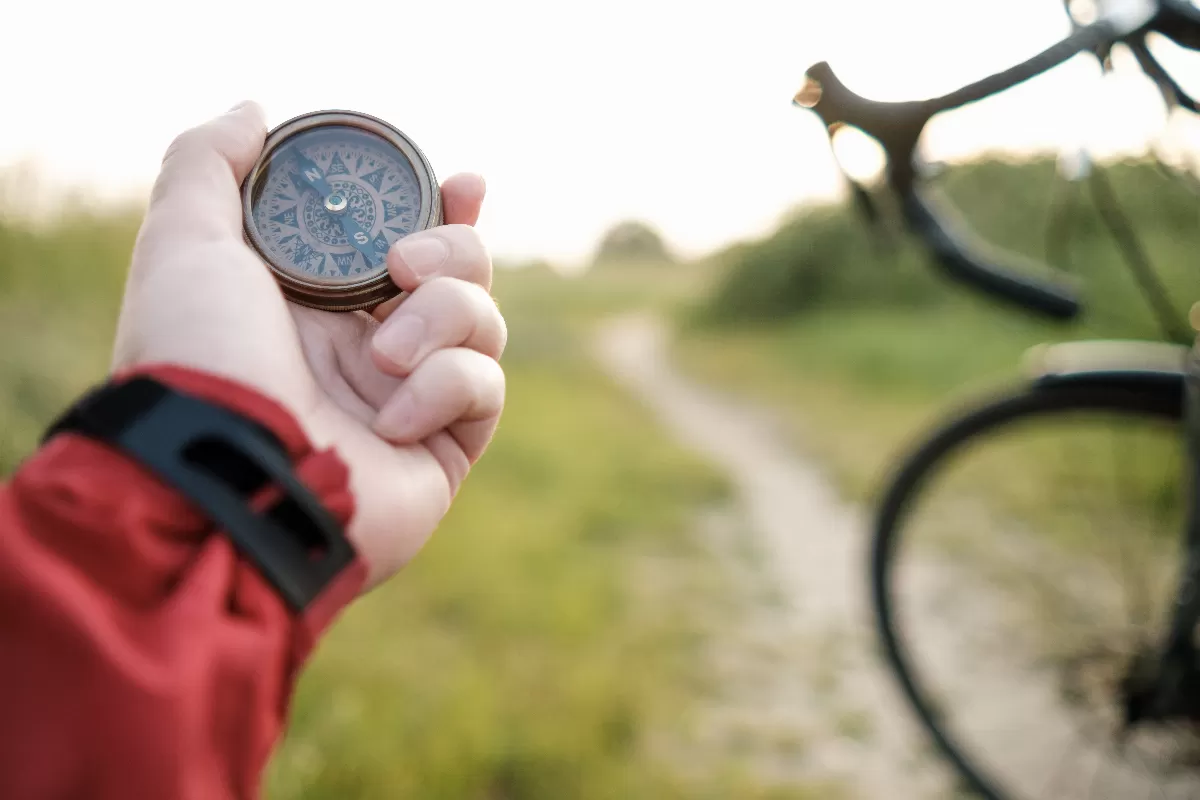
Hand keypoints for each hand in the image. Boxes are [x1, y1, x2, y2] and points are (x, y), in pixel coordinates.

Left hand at [111, 102, 505, 588]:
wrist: (227, 476)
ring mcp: (410, 400)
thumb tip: (254, 112)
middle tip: (404, 265)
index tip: (464, 182)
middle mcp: (368, 350)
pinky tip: (389, 420)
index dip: (443, 208)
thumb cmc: (198, 361)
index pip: (404, 241)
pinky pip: (484, 390)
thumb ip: (209, 164)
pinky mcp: (443, 448)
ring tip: (382, 355)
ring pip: (484, 324)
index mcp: (320, 304)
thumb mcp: (185, 243)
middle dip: (454, 251)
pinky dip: (443, 388)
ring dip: (441, 319)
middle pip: (462, 274)